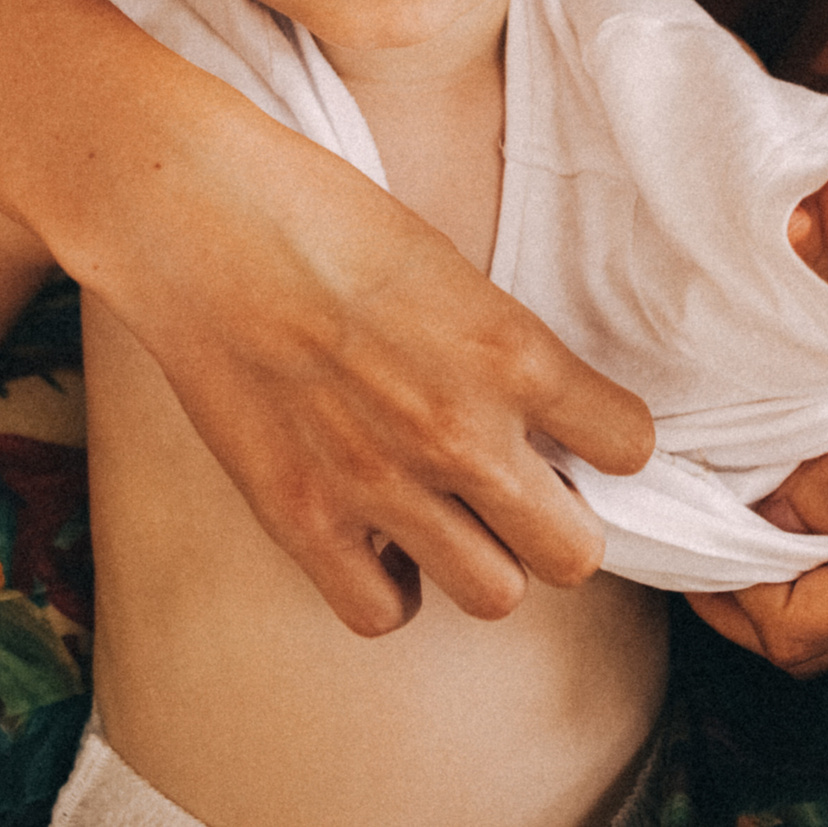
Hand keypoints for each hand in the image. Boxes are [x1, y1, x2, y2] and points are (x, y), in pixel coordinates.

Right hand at [75, 96, 656, 638]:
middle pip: (574, 554)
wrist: (197, 218)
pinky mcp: (304, 519)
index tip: (579, 434)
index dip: (608, 443)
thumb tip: (537, 410)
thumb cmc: (320, 212)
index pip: (629, 446)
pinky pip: (384, 614)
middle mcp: (462, 433)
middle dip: (557, 524)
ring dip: (480, 560)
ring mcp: (383, 486)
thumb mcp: (448, 265)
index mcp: (511, 352)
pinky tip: (378, 540)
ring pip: (495, 596)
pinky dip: (388, 586)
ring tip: (448, 517)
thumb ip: (499, 349)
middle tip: (520, 490)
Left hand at [687, 306, 827, 674]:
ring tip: (737, 509)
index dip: (722, 594)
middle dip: (736, 601)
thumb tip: (766, 514)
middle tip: (695, 524)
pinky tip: (810, 500)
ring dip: (780, 584)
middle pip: (809, 644)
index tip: (684, 529)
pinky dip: (827, 565)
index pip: (790, 629)